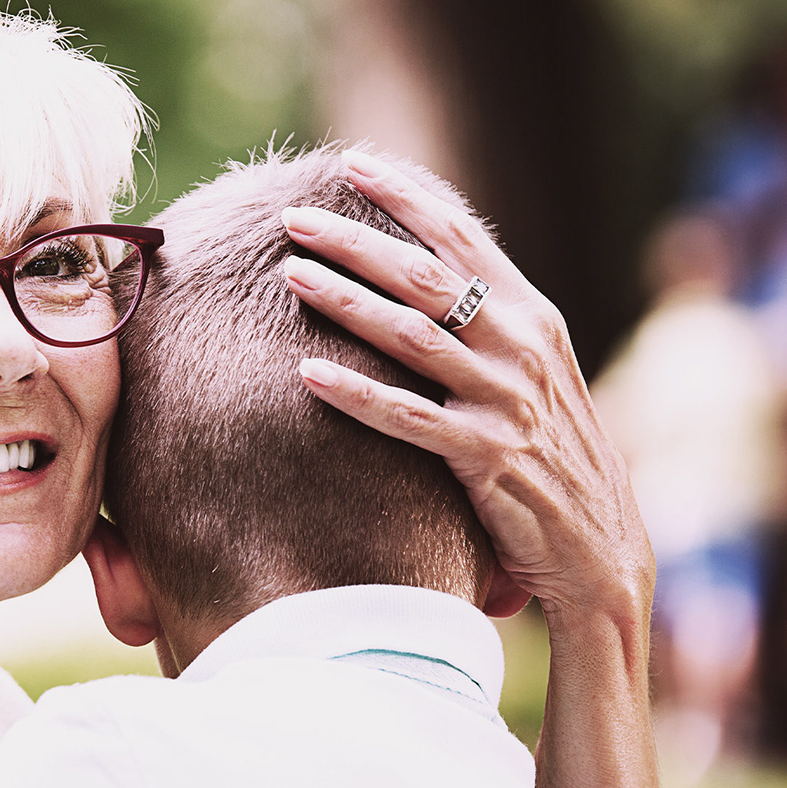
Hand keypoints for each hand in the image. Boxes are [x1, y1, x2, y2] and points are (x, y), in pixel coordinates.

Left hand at [280, 150, 651, 619]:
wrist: (600, 549)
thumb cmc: (552, 453)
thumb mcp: (534, 371)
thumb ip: (486, 321)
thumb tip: (418, 271)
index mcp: (532, 315)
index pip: (462, 237)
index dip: (406, 197)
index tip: (352, 164)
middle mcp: (522, 347)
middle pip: (425, 276)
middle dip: (355, 241)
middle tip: (294, 218)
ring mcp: (505, 401)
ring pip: (410, 336)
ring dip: (345, 301)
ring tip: (290, 274)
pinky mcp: (487, 458)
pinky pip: (408, 418)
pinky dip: (356, 394)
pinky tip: (306, 374)